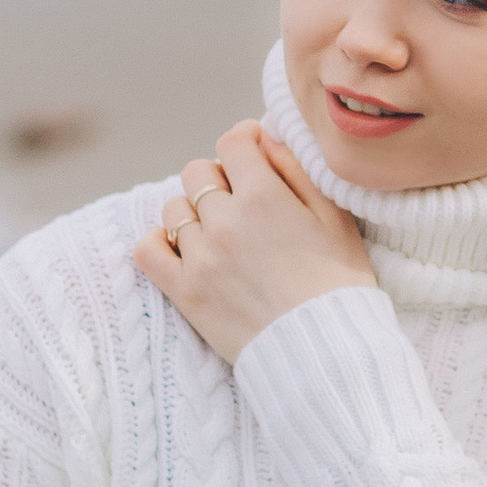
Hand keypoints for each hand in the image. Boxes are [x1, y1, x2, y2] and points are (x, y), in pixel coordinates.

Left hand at [133, 118, 368, 361]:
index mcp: (263, 196)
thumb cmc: (338, 283)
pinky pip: (148, 249)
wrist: (324, 351)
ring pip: (175, 209)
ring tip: (219, 233)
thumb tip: (266, 135)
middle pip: (198, 172)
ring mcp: (199, 256)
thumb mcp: (334, 217)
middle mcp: (223, 220)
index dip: (244, 143)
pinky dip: (159, 242)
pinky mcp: (183, 291)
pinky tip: (180, 248)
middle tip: (243, 203)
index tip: (255, 157)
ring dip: (194, 212)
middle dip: (219, 178)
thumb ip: (298, 169)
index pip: (232, 142)